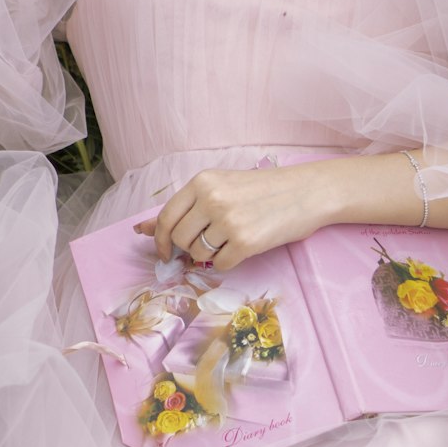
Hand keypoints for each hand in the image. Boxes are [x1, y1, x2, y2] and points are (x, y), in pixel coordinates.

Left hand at [135, 165, 331, 271]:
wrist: (306, 192)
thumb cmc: (263, 189)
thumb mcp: (222, 185)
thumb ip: (186, 206)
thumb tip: (141, 229)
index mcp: (203, 181)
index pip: (165, 217)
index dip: (159, 238)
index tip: (163, 251)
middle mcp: (212, 199)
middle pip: (179, 238)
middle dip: (188, 247)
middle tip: (209, 242)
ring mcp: (228, 221)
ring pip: (197, 254)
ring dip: (209, 254)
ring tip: (231, 238)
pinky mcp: (245, 243)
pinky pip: (219, 265)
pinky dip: (228, 261)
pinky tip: (243, 245)